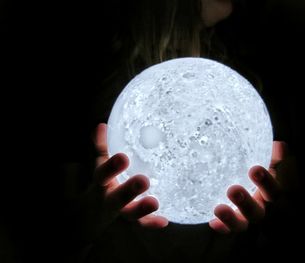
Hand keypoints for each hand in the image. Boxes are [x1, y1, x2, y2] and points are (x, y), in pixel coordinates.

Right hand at [80, 123, 167, 241]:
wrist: (94, 210)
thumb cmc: (105, 178)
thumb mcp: (101, 163)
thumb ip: (102, 146)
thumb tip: (101, 125)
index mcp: (102, 182)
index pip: (103, 174)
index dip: (111, 167)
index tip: (123, 157)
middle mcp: (109, 198)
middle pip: (116, 197)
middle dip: (129, 190)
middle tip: (143, 181)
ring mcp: (122, 211)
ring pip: (130, 213)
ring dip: (141, 209)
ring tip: (154, 203)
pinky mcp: (133, 220)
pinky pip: (142, 223)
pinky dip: (151, 223)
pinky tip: (164, 221)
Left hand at [209, 141, 286, 233]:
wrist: (246, 183)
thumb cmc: (258, 172)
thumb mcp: (266, 164)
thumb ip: (274, 157)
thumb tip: (279, 145)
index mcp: (270, 195)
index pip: (273, 192)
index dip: (266, 182)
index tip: (254, 169)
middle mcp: (260, 209)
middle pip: (257, 213)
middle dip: (246, 203)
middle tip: (233, 190)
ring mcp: (245, 219)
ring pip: (241, 224)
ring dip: (231, 218)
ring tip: (219, 208)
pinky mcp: (230, 224)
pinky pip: (226, 229)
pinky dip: (221, 227)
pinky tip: (212, 222)